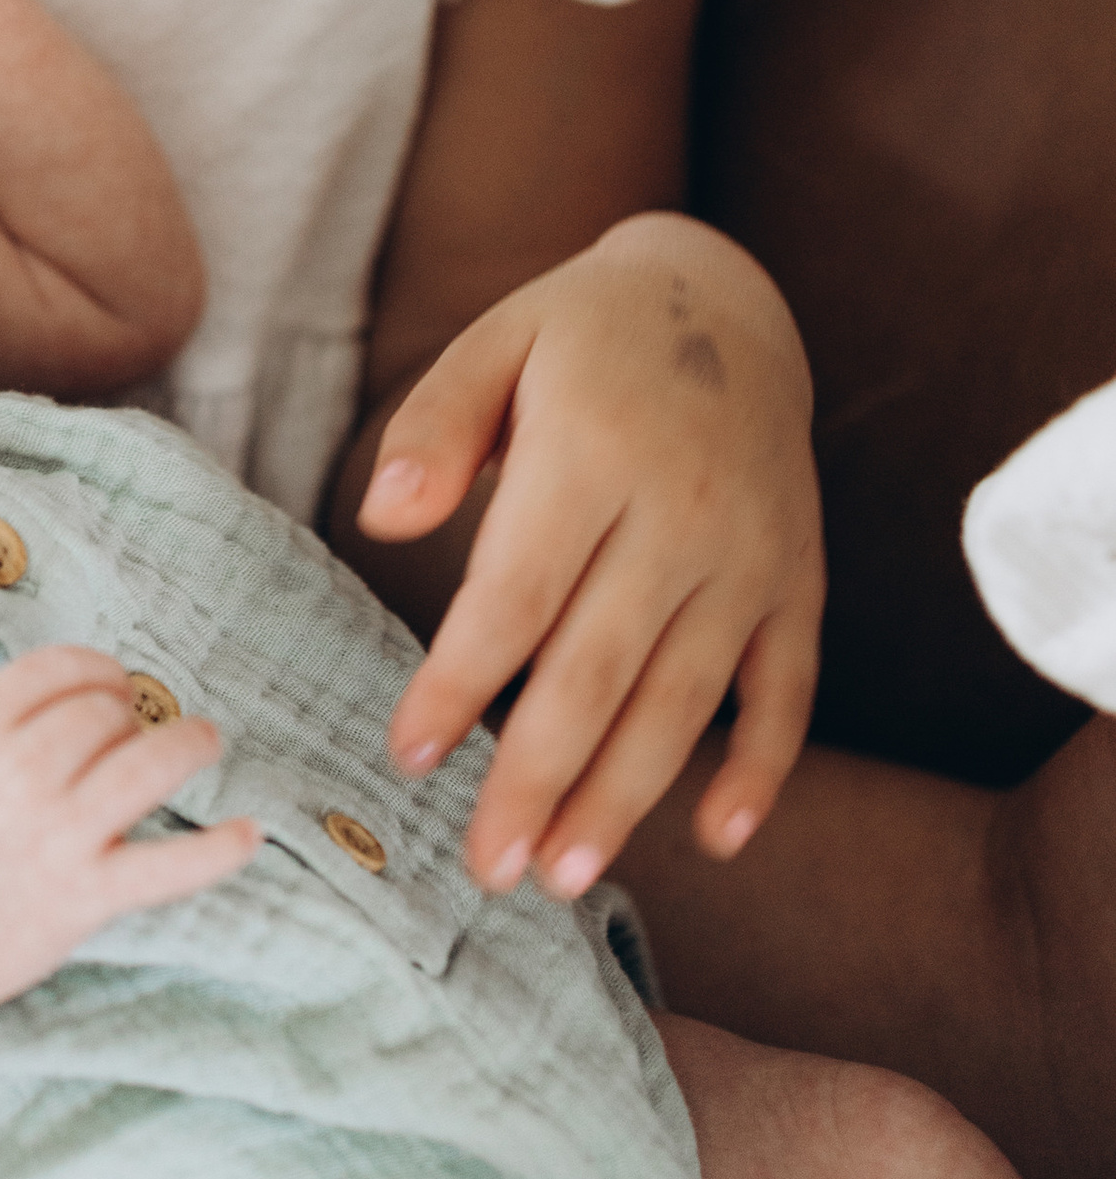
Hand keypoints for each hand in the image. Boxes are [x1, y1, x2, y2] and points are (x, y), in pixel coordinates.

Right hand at [0, 643, 254, 1018]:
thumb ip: (8, 717)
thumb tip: (97, 686)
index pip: (56, 668)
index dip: (96, 668)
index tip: (114, 684)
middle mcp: (17, 777)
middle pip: (102, 712)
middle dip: (128, 715)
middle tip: (132, 736)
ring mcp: (56, 837)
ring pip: (146, 764)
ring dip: (188, 744)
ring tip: (204, 742)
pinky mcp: (87, 894)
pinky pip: (169, 865)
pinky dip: (218, 849)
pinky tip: (249, 832)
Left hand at [360, 216, 822, 898]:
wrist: (729, 303)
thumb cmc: (580, 336)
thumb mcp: (496, 341)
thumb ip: (434, 425)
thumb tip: (380, 519)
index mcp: (591, 449)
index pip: (517, 592)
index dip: (462, 681)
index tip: (410, 754)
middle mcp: (681, 511)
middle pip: (600, 669)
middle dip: (539, 779)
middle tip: (486, 868)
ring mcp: (750, 554)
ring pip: (686, 698)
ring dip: (627, 796)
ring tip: (564, 875)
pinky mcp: (798, 583)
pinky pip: (787, 690)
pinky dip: (760, 770)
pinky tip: (716, 839)